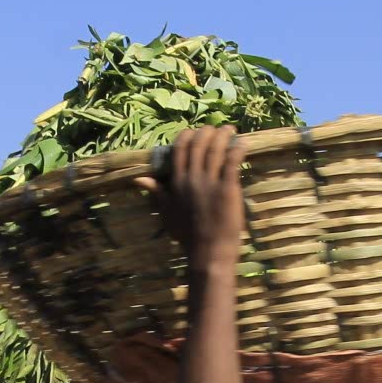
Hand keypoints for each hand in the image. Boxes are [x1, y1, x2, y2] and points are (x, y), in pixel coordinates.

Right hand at [147, 126, 245, 255]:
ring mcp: (209, 183)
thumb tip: (139, 179)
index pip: (179, 150)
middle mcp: (191, 179)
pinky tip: (242, 144)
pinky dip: (237, 149)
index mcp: (176, 183)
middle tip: (215, 129)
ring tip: (230, 129)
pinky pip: (232, 161)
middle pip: (198, 145)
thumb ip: (156, 193)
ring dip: (223, 136)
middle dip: (207, 132)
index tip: (194, 132)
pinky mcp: (227, 188)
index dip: (187, 136)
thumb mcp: (166, 213)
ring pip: (215, 150)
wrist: (208, 253)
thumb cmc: (187, 235)